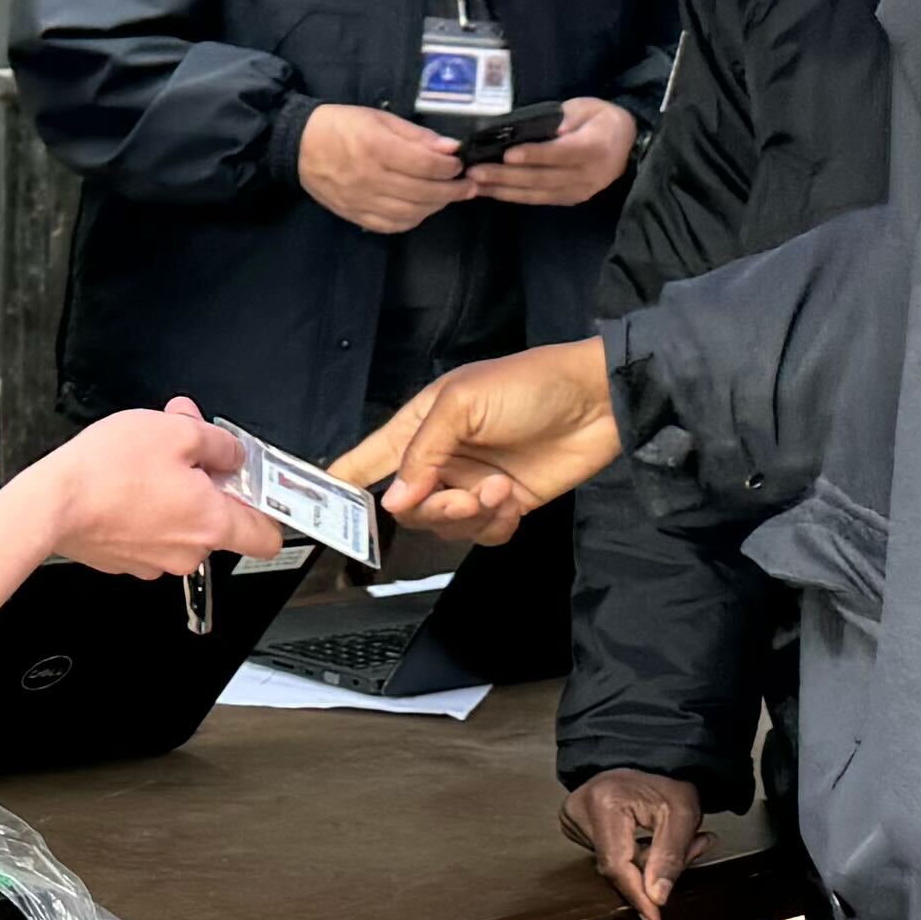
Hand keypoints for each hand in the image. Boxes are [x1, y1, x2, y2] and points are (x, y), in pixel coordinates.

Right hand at [34, 401, 289, 578]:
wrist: (50, 504)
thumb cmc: (106, 471)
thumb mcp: (176, 431)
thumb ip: (218, 442)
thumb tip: (231, 452)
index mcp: (212, 522)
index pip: (268, 537)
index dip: (266, 508)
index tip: (253, 486)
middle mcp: (188, 551)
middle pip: (219, 522)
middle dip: (206, 486)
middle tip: (182, 455)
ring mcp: (155, 561)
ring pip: (181, 526)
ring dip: (172, 497)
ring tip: (145, 467)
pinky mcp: (125, 560)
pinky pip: (149, 534)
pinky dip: (144, 512)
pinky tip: (124, 487)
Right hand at [295, 105, 477, 238]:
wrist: (299, 146)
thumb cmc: (341, 125)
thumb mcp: (379, 118)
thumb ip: (416, 135)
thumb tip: (451, 148)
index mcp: (377, 148)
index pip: (426, 165)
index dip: (450, 167)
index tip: (460, 163)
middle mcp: (370, 178)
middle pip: (424, 192)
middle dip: (453, 190)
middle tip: (468, 186)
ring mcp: (362, 200)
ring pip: (411, 213)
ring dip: (436, 207)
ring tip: (448, 197)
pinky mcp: (354, 214)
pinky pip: (391, 225)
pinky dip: (413, 220)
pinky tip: (422, 210)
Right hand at [336, 339, 620, 538]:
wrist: (599, 402)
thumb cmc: (530, 384)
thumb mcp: (463, 403)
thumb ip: (422, 453)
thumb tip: (394, 500)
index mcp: (419, 426)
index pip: (366, 459)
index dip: (341, 484)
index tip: (321, 510)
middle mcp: (441, 459)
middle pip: (407, 506)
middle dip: (429, 509)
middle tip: (457, 498)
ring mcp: (472, 483)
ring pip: (444, 526)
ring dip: (468, 516)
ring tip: (497, 491)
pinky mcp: (506, 504)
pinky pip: (482, 535)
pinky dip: (493, 526)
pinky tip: (510, 504)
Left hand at [470, 95, 638, 209]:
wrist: (630, 144)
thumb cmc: (603, 120)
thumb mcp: (587, 107)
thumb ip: (566, 117)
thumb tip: (544, 129)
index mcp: (594, 148)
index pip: (560, 153)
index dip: (534, 155)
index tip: (507, 155)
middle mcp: (587, 174)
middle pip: (542, 177)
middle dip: (506, 176)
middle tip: (475, 172)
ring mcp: (579, 191)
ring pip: (538, 193)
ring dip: (503, 190)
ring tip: (475, 185)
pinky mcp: (571, 199)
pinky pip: (540, 200)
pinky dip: (514, 196)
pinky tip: (492, 192)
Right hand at [564, 768, 705, 919]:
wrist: (648, 757)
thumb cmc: (667, 780)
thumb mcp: (682, 814)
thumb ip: (671, 856)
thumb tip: (657, 897)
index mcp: (603, 802)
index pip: (616, 863)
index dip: (637, 894)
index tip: (654, 919)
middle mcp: (578, 810)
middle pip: (615, 865)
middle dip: (652, 872)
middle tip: (691, 851)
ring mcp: (571, 818)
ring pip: (611, 862)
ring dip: (645, 863)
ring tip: (674, 840)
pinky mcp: (573, 824)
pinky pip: (606, 854)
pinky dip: (632, 855)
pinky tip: (651, 841)